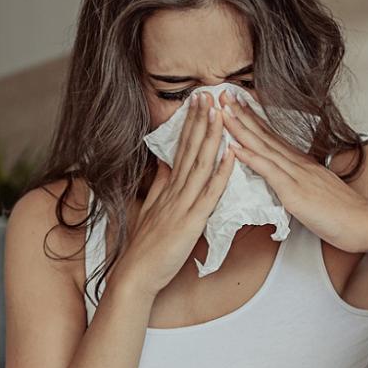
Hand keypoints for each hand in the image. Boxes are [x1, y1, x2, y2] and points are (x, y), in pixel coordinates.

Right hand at [118, 93, 238, 297]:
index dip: (190, 124)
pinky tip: (230, 153)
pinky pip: (209, 193)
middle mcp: (174, 191)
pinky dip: (221, 172)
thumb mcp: (152, 209)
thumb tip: (165, 164)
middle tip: (208, 93)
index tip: (197, 101)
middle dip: (200, 120)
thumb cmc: (146, 248)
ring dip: (211, 136)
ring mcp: (182, 205)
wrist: (137, 275)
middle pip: (190, 149)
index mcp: (167, 188)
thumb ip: (160, 185)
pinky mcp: (191, 221)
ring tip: (220, 112)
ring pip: (200, 164)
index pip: (181, 149)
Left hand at [222, 94, 367, 248]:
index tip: (238, 103)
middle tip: (224, 94)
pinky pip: (269, 171)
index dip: (253, 119)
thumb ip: (302, 180)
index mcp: (301, 162)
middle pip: (264, 134)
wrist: (362, 221)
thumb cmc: (343, 211)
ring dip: (241, 128)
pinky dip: (251, 157)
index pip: (272, 136)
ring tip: (223, 112)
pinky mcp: (294, 191)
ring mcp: (295, 174)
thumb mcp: (318, 189)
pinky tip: (235, 147)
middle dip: (242, 114)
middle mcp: (297, 163)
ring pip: (263, 146)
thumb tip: (290, 178)